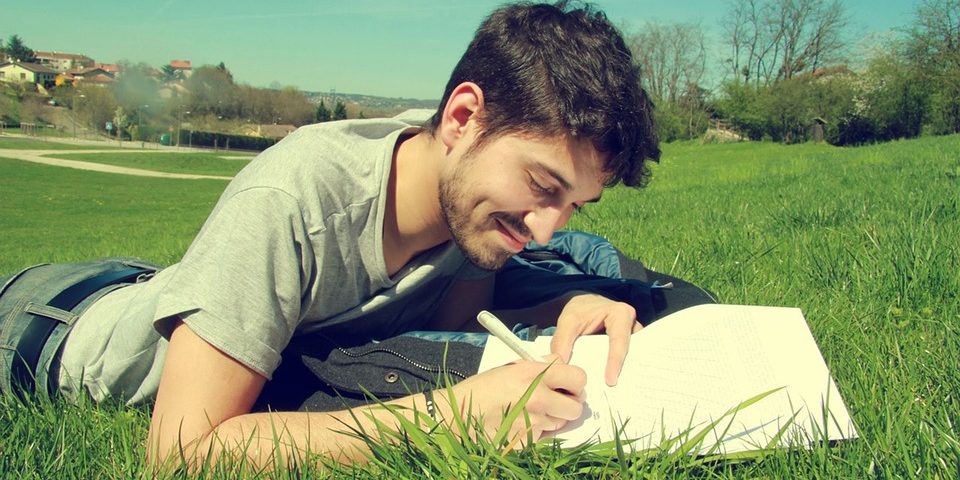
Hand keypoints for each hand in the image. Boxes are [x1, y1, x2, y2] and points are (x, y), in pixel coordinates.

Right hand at [444, 358, 585, 444]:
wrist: (457, 415)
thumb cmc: (481, 388)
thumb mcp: (510, 366)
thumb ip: (539, 364)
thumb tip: (560, 362)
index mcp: (533, 374)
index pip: (578, 378)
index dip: (576, 382)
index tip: (569, 384)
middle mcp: (537, 398)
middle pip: (577, 407)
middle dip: (570, 404)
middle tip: (558, 400)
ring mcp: (533, 422)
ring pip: (561, 423)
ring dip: (553, 418)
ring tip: (532, 410)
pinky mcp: (527, 441)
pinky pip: (544, 436)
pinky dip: (537, 431)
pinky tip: (520, 423)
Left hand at [550, 292, 640, 386]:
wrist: (586, 305)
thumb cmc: (580, 310)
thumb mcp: (568, 319)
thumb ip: (562, 338)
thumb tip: (560, 361)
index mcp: (620, 314)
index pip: (620, 340)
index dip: (615, 361)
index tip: (610, 381)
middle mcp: (632, 325)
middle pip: (631, 351)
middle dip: (626, 371)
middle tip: (618, 392)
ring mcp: (634, 337)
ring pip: (633, 357)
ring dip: (626, 373)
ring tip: (619, 393)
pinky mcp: (630, 346)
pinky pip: (628, 359)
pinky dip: (621, 371)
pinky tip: (613, 387)